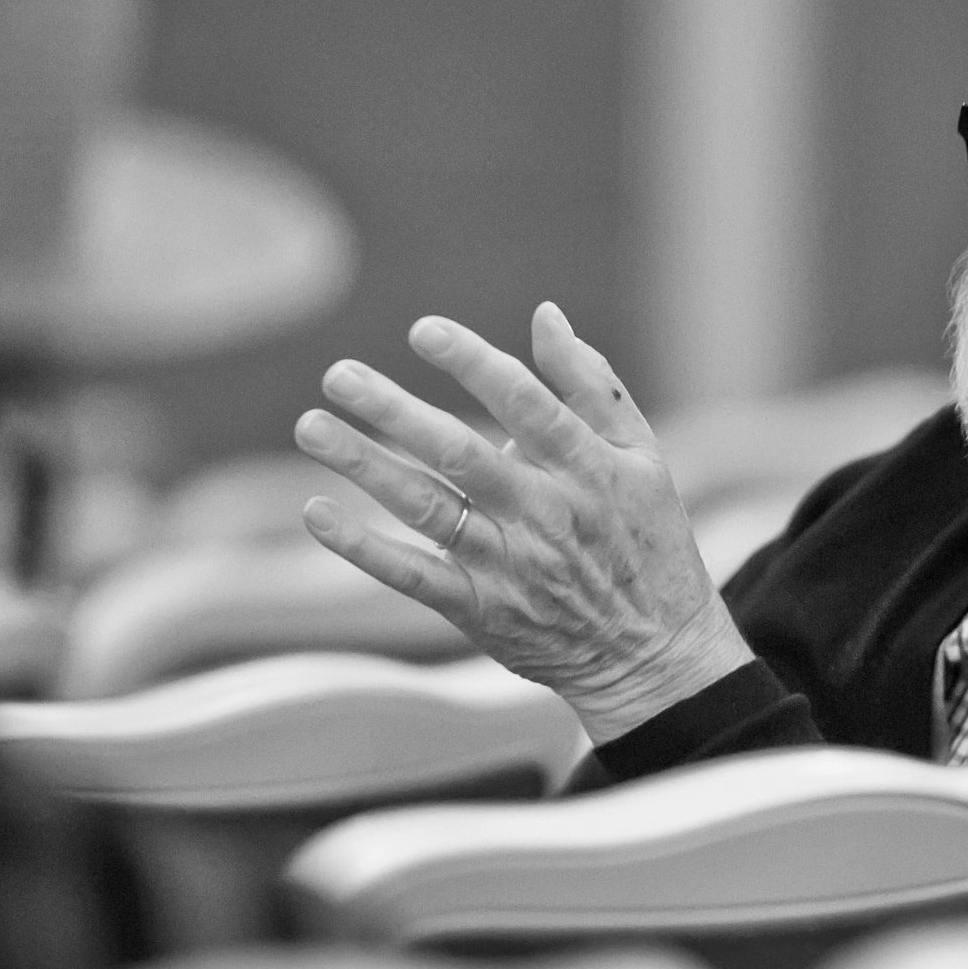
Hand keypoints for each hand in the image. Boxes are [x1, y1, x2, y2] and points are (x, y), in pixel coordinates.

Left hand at [292, 303, 755, 741]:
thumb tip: (544, 315)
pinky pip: (414, 576)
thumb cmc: (647, 539)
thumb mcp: (643, 456)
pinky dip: (363, 548)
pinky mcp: (482, 610)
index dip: (474, 364)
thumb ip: (592, 384)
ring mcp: (511, 565)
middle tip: (339, 375)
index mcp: (589, 469)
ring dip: (365, 466)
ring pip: (428, 508)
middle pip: (461, 453)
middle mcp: (546, 514)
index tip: (423, 331)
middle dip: (395, 412)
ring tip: (312, 426)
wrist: (655, 654)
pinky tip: (319, 512)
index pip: (526, 405)